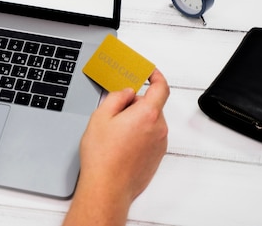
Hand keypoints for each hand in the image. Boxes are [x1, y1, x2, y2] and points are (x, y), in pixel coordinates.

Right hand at [63, 69, 168, 225]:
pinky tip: (120, 146)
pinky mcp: (156, 158)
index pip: (161, 88)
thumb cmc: (102, 156)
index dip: (156, 76)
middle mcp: (158, 129)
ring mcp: (159, 145)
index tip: (150, 73)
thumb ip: (116, 97)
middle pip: (152, 106)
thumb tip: (126, 93)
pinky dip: (138, 136)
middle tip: (114, 112)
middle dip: (135, 104)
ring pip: (150, 123)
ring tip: (114, 134)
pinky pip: (150, 138)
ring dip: (136, 121)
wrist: (107, 188)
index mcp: (147, 114)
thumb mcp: (100, 116)